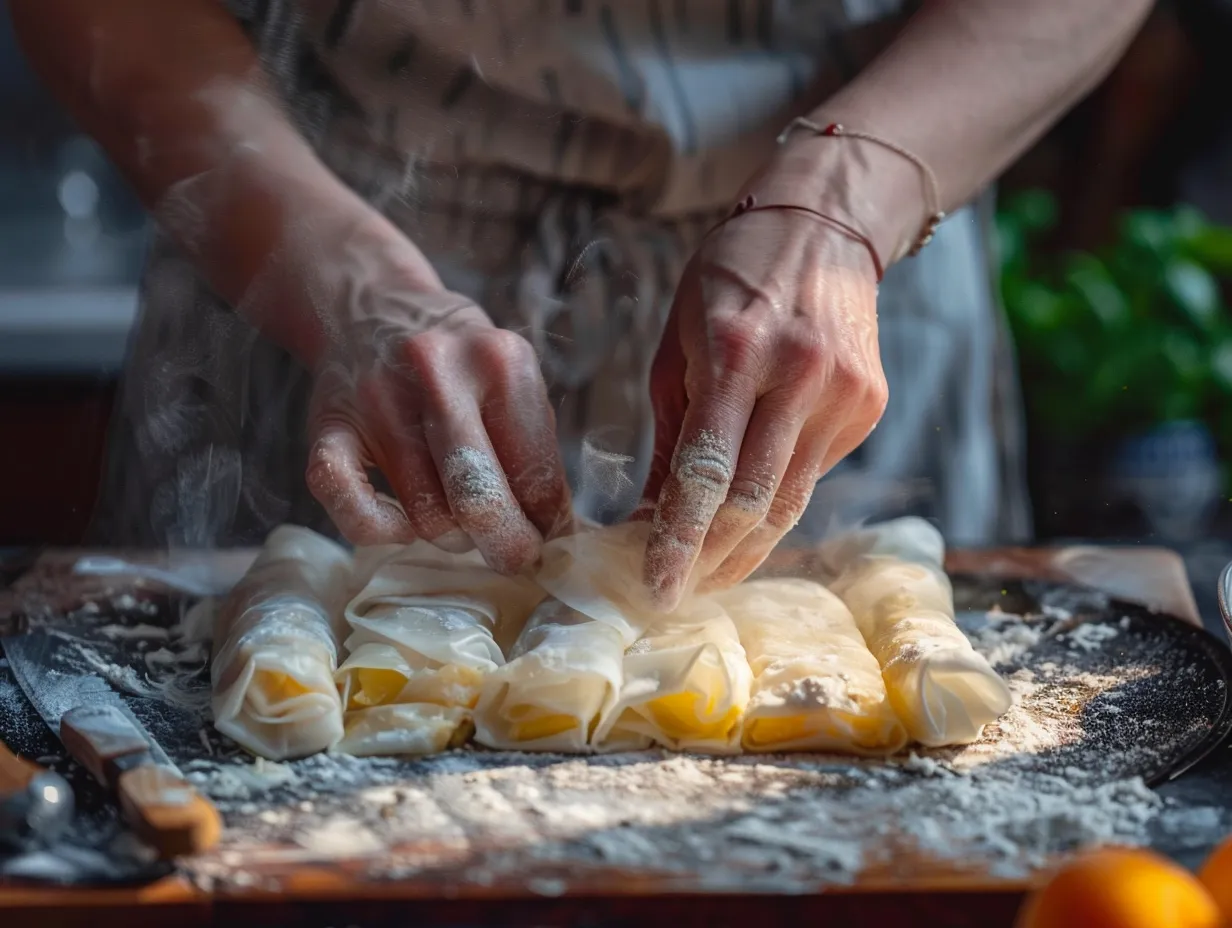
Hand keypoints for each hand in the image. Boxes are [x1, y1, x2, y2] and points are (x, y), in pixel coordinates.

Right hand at [300, 211, 571, 573]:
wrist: (369, 303)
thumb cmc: (456, 357)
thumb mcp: (509, 376)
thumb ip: (534, 446)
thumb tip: (562, 532)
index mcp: (499, 361)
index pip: (536, 472)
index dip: (549, 523)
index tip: (552, 542)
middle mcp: (438, 374)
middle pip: (479, 498)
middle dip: (506, 544)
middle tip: (514, 556)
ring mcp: (376, 401)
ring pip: (425, 514)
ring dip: (450, 534)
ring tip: (459, 516)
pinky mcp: (326, 426)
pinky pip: (350, 503)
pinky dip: (381, 530)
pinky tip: (402, 524)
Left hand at [640, 207, 886, 607]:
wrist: (822, 227)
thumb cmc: (728, 281)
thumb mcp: (678, 347)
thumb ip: (671, 436)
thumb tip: (651, 518)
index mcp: (738, 353)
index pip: (705, 472)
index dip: (678, 540)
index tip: (654, 587)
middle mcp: (800, 376)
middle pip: (753, 500)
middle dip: (710, 559)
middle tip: (675, 594)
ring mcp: (845, 394)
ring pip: (789, 502)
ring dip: (744, 550)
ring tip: (706, 578)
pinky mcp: (869, 407)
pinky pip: (812, 475)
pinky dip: (775, 507)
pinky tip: (745, 526)